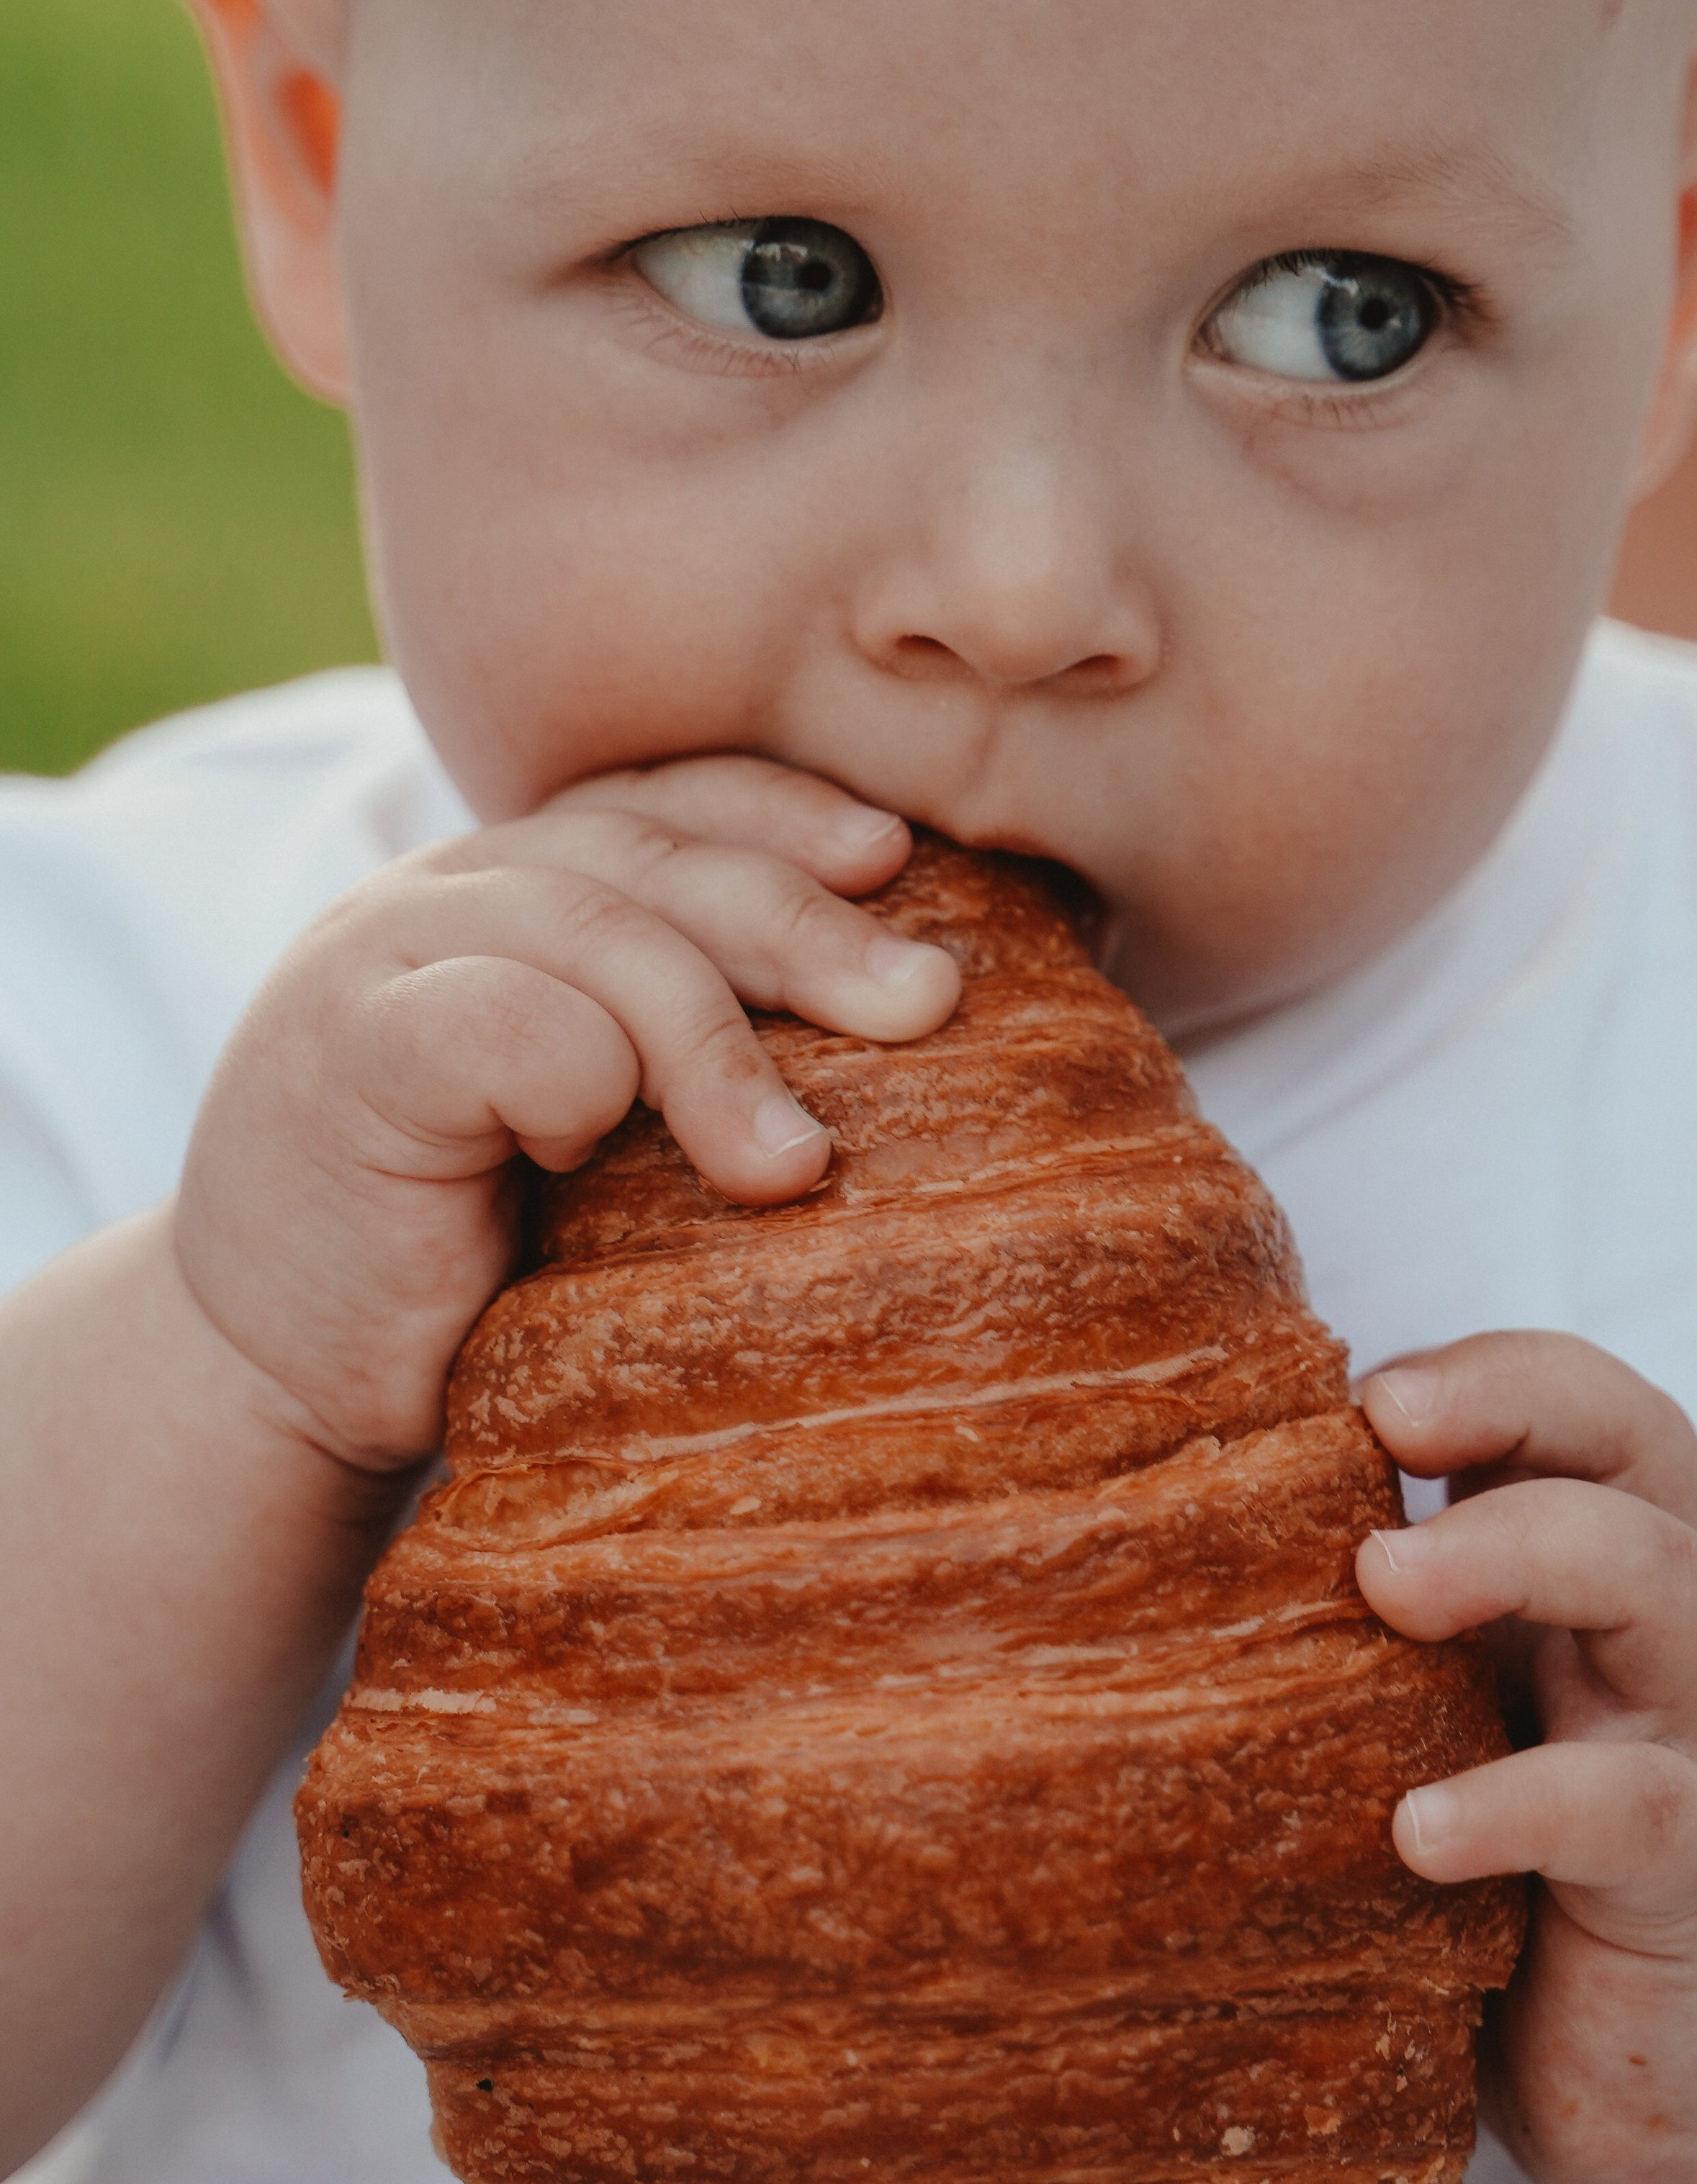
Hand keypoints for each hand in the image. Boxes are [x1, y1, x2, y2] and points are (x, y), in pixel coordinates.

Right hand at [174, 758, 959, 1471]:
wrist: (281, 1378)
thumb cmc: (481, 1263)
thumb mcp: (610, 1136)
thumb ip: (697, 1052)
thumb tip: (911, 1020)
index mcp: (515, 890)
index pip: (665, 805)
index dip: (785, 815)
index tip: (900, 861)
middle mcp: (447, 893)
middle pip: (651, 855)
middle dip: (804, 923)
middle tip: (927, 1003)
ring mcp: (380, 956)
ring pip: (592, 929)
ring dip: (715, 1041)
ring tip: (798, 1163)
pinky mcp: (346, 1050)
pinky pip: (504, 1022)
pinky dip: (577, 1081)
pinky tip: (585, 1161)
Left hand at [1357, 1332, 1696, 2183]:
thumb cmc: (1523, 1872)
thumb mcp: (1451, 1721)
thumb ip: (1363, 1636)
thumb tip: (1136, 1557)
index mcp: (1589, 1580)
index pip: (1588, 1416)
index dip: (1498, 1373)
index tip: (1365, 1389)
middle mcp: (1658, 1636)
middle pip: (1644, 1463)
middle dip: (1516, 1410)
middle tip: (1378, 1426)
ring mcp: (1695, 1748)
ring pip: (1675, 1592)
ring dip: (1524, 1552)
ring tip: (1386, 1581)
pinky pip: (1635, 1811)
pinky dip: (1524, 1801)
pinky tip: (1420, 1826)